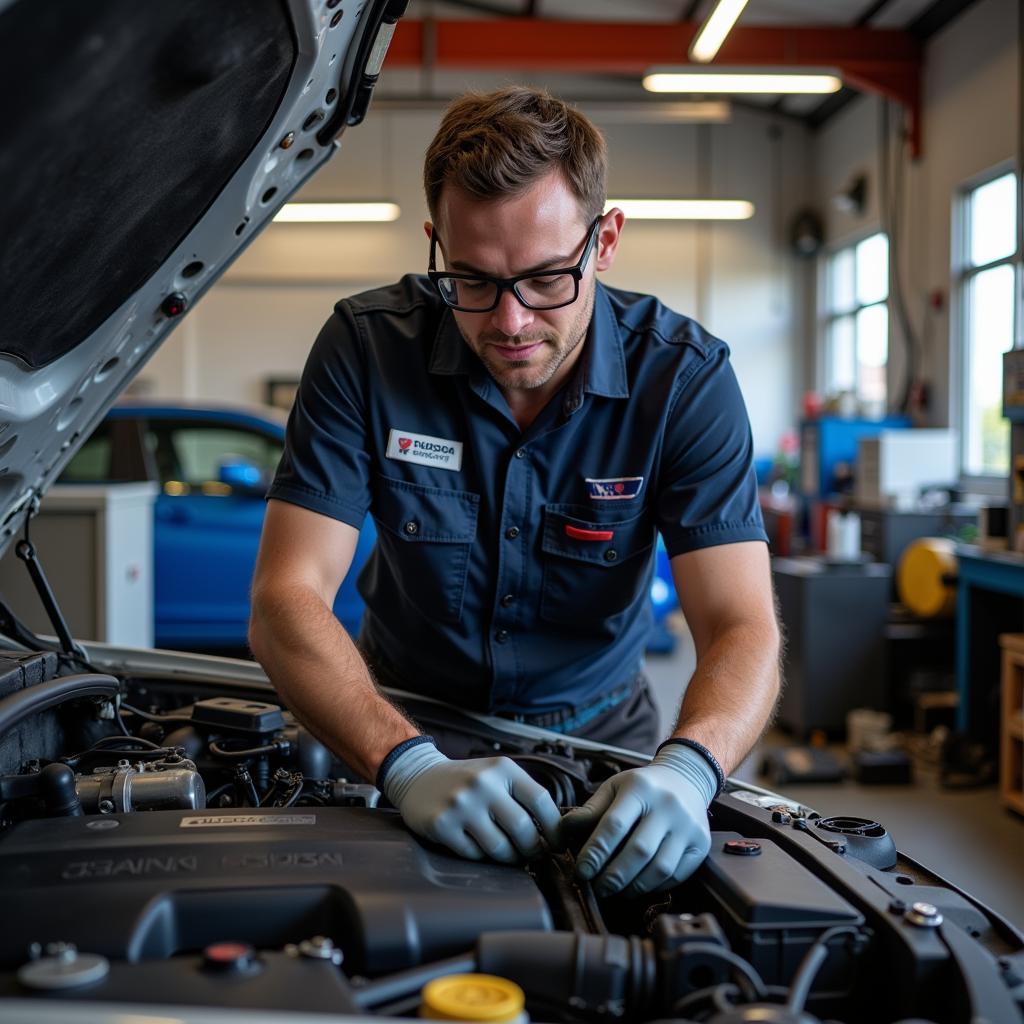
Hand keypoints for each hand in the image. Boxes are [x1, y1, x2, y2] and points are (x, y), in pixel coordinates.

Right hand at [380, 740, 561, 863]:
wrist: (419, 777)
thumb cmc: (468, 781)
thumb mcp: (497, 775)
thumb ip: (523, 796)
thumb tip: (557, 832)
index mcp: (502, 769)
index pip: (540, 800)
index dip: (555, 828)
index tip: (558, 844)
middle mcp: (482, 783)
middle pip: (523, 829)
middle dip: (533, 848)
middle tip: (533, 855)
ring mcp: (461, 805)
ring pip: (499, 848)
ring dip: (509, 857)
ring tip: (509, 854)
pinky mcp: (442, 825)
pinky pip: (474, 855)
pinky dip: (481, 857)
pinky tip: (477, 846)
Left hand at [560, 743, 715, 896]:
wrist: (686, 779)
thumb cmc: (643, 787)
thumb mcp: (614, 787)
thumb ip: (590, 809)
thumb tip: (563, 831)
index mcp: (640, 788)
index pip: (614, 825)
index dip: (595, 852)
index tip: (582, 871)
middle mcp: (668, 806)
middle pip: (638, 851)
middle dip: (614, 876)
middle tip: (597, 887)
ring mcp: (687, 826)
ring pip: (659, 868)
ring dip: (634, 886)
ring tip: (616, 890)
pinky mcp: (700, 845)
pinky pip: (676, 875)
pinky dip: (654, 886)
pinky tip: (639, 885)